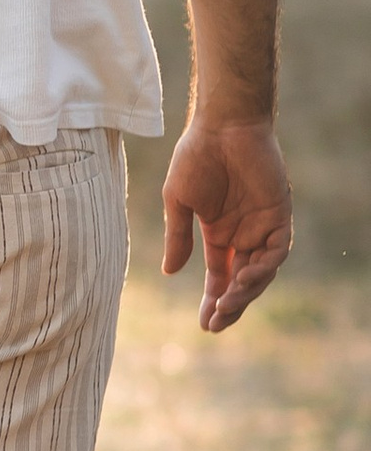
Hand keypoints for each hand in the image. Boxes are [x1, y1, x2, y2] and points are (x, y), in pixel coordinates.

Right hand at [160, 114, 293, 331]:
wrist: (221, 126)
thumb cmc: (195, 156)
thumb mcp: (179, 202)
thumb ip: (178, 237)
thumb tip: (171, 273)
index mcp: (220, 233)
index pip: (221, 277)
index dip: (214, 301)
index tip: (204, 324)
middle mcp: (244, 234)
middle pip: (242, 281)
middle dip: (230, 305)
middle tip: (216, 323)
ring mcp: (263, 226)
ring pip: (261, 271)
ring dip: (246, 291)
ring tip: (228, 305)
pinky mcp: (279, 214)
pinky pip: (276, 250)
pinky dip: (264, 267)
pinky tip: (245, 277)